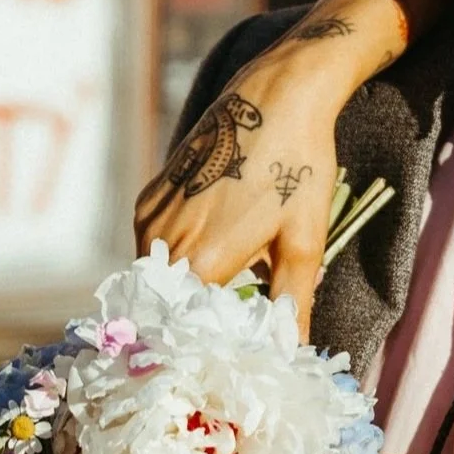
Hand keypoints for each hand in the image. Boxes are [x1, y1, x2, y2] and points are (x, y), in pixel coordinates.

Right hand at [134, 16, 362, 329]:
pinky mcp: (149, 196)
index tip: (229, 356)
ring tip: (226, 297)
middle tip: (232, 334)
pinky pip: (156, 247)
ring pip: (161, 276)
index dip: (207, 345)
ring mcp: (150, 215)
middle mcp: (164, 239)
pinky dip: (180, 259)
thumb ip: (293, 303)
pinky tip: (214, 256)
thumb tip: (294, 353)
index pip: (186, 327)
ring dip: (188, 289)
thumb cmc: (298, 167)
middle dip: (198, 322)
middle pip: (170, 305)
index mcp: (202, 258)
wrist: (274, 96)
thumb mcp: (304, 242)